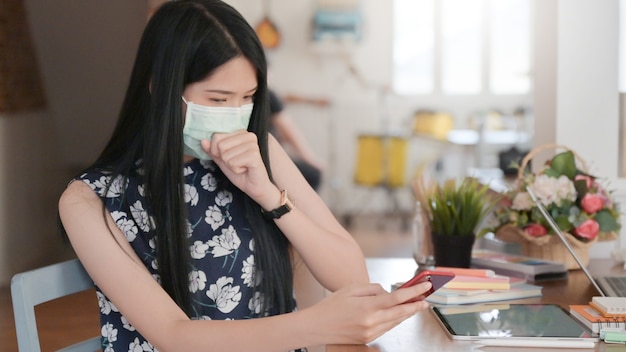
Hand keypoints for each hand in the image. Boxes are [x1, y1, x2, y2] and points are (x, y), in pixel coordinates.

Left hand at [201, 131, 273, 200]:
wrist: (253, 187)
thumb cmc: (240, 173)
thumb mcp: (222, 160)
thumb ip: (212, 150)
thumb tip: (203, 141)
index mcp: (241, 133)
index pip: (216, 136)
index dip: (217, 152)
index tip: (230, 158)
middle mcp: (248, 135)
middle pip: (220, 145)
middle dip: (224, 159)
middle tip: (237, 163)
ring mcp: (252, 145)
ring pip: (225, 155)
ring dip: (230, 166)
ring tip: (242, 166)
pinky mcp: (254, 155)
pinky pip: (233, 162)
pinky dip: (236, 170)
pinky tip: (245, 170)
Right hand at [309, 282, 431, 344]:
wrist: (317, 327)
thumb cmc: (331, 306)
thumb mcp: (351, 289)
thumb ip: (372, 288)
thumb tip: (386, 292)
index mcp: (367, 307)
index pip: (397, 298)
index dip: (414, 292)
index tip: (425, 286)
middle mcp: (371, 321)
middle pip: (401, 312)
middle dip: (416, 305)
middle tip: (426, 299)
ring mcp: (370, 332)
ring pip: (395, 322)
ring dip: (407, 313)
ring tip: (416, 306)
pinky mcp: (368, 339)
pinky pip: (387, 328)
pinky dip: (395, 320)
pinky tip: (400, 315)